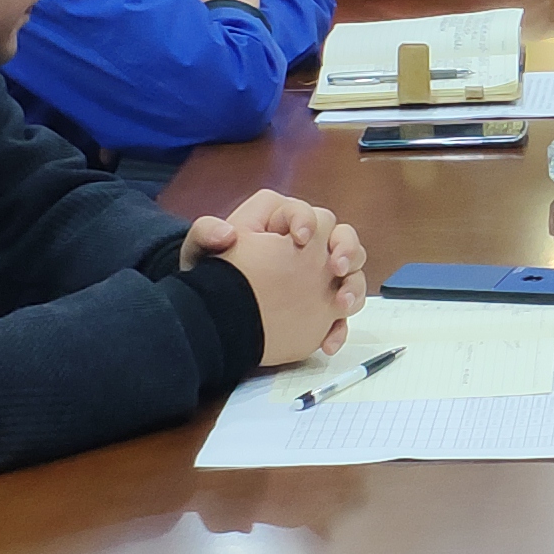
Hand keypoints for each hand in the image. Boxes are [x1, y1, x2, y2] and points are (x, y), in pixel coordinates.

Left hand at [188, 188, 367, 357]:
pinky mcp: (321, 306)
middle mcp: (306, 245)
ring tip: (341, 304)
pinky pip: (340, 314)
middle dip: (345, 248)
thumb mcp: (199, 251)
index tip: (299, 238)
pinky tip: (327, 342)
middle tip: (336, 267)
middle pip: (339, 235)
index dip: (306, 219)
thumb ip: (206, 233)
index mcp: (279, 223)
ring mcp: (318, 275)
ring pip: (351, 272)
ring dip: (353, 286)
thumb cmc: (210, 274)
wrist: (213, 312)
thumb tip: (227, 233)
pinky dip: (339, 327)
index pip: (301, 211)